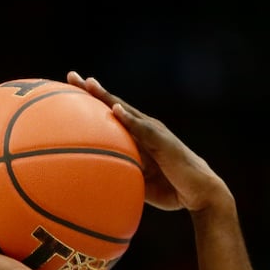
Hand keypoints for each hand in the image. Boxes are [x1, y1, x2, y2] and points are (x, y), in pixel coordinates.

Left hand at [67, 71, 231, 212]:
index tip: (69, 90)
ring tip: (89, 84)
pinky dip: (129, 119)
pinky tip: (115, 109)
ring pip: (126, 110)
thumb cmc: (170, 189)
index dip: (92, 102)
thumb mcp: (139, 181)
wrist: (199, 193)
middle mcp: (144, 128)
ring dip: (107, 97)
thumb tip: (97, 182)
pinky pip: (143, 129)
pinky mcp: (163, 141)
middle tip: (71, 75)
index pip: (111, 115)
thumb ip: (122, 175)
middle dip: (92, 90)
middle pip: (114, 104)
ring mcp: (154, 132)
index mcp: (137, 136)